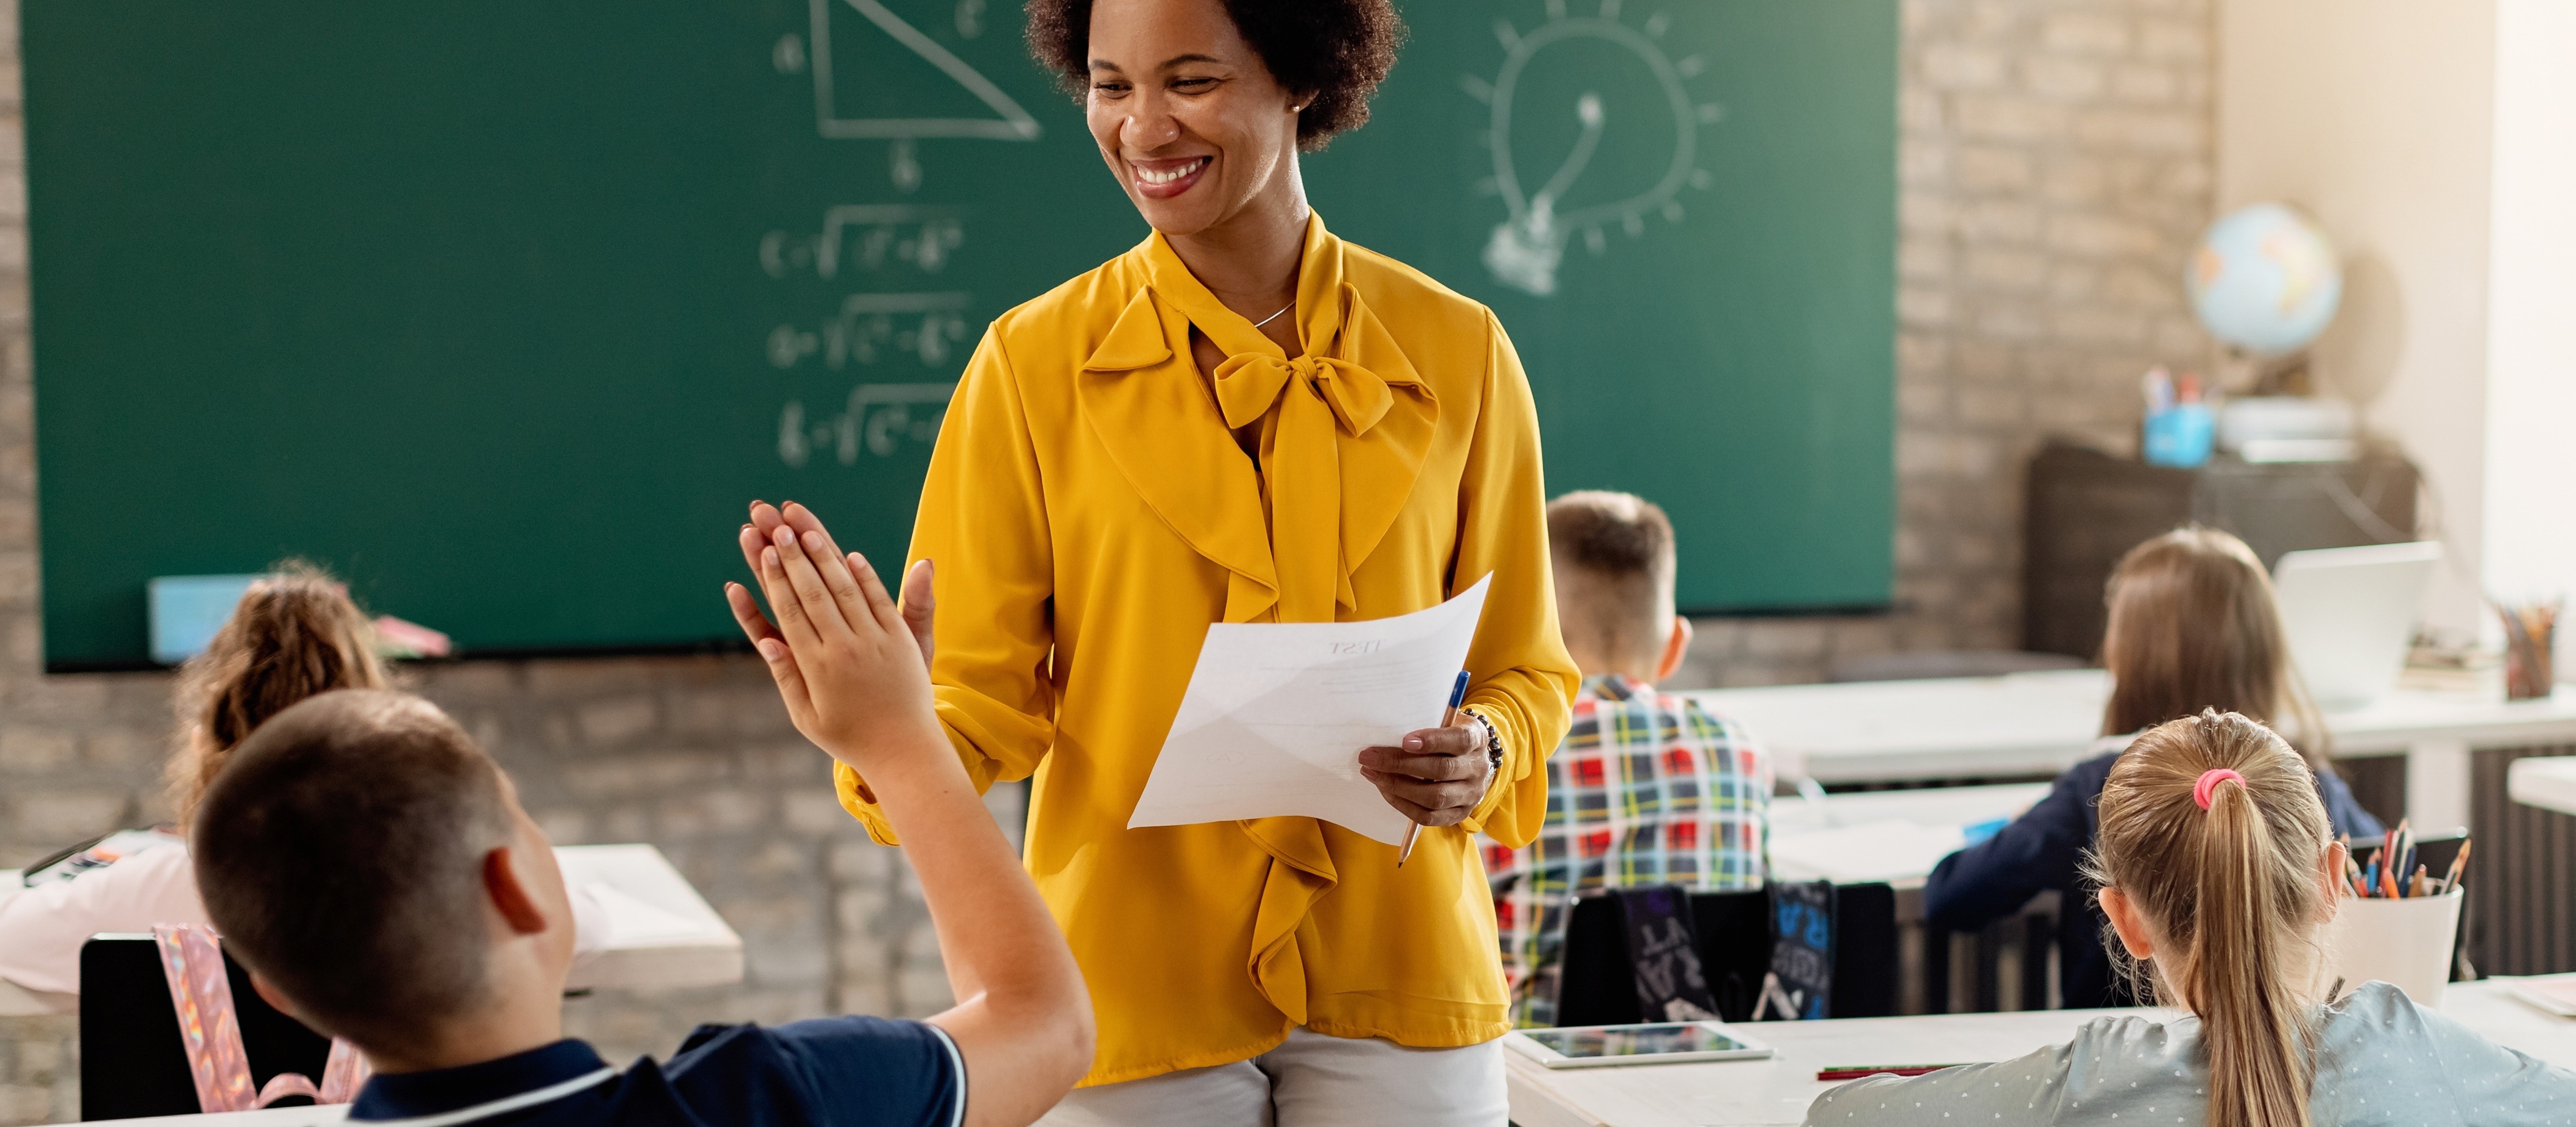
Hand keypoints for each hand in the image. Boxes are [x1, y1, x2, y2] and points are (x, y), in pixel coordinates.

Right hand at [724, 503, 941, 774]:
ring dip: (824, 555)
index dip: (776, 576)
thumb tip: (768, 639)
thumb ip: (787, 675)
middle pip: (813, 591)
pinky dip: (865, 577)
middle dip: (792, 554)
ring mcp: (875, 641)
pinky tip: (849, 555)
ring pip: (845, 589)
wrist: (904, 750)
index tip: (764, 547)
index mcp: (816, 666)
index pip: (790, 610)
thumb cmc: (848, 736)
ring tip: (805, 528)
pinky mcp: (900, 640)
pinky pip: (881, 601)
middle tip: (774, 522)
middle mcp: (845, 648)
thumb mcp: (807, 715)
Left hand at [1358, 713, 1492, 827]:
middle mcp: (1478, 768)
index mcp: (1477, 738)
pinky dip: (1403, 804)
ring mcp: (1471, 794)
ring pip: (1434, 798)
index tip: (1405, 740)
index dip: (1433, 741)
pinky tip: (1385, 790)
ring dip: (1398, 787)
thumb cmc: (1449, 734)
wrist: (1472, 759)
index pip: (1460, 740)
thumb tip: (1386, 728)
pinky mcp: (1459, 814)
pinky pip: (1428, 817)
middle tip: (1369, 757)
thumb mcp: (1446, 720)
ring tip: (1373, 774)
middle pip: (1441, 770)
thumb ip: (1426, 721)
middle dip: (1400, 764)